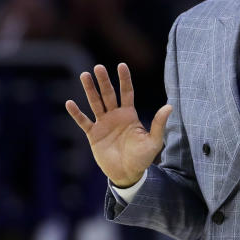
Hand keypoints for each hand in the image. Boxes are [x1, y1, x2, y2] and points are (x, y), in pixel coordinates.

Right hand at [65, 63, 171, 187]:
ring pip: (95, 103)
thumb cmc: (142, 158)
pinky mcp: (93, 135)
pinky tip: (70, 103)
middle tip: (98, 67)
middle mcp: (115, 116)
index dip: (124, 79)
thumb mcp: (154, 141)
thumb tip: (169, 106)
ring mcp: (103, 124)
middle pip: (108, 94)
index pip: (127, 92)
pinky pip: (83, 122)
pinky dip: (77, 113)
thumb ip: (159, 124)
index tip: (121, 65)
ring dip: (90, 90)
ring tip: (84, 75)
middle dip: (104, 81)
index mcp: (130, 115)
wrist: (128, 174)